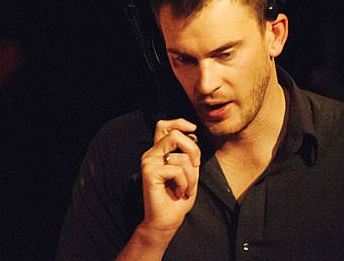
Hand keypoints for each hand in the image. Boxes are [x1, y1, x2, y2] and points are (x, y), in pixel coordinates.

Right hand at [140, 118, 200, 233]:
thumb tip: (191, 135)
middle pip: (175, 134)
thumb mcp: (189, 172)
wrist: (166, 221)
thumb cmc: (178, 198)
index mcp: (159, 151)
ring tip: (185, 188)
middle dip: (193, 150)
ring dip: (191, 177)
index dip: (179, 122)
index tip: (192, 128)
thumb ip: (188, 154)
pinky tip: (178, 193)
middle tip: (195, 166)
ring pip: (181, 156)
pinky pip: (177, 170)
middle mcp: (151, 154)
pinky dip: (185, 184)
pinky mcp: (150, 172)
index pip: (164, 126)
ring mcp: (149, 162)